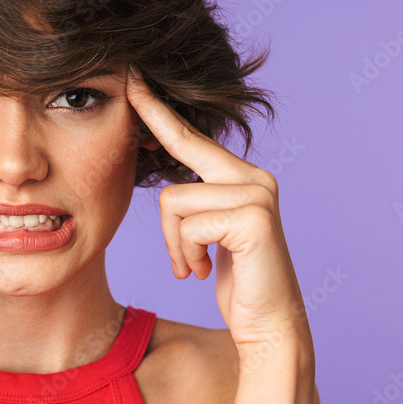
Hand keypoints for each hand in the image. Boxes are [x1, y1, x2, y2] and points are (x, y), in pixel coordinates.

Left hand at [125, 65, 307, 348]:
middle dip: (162, 174)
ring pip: (174, 203)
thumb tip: (167, 187)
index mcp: (243, 177)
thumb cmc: (237, 281)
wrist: (268, 324)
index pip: (191, 139)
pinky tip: (204, 271)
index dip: (159, 110)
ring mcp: (257, 195)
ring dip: (176, 244)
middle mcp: (255, 177)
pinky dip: (187, 254)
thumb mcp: (210, 234)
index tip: (134, 79)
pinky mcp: (253, 219)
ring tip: (195, 265)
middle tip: (154, 155)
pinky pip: (188, 226)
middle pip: (177, 166)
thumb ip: (197, 203)